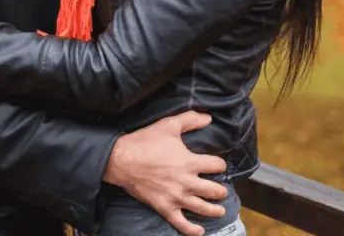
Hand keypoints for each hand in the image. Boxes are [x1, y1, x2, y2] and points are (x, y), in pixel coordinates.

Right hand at [103, 111, 228, 235]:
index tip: (218, 165)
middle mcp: (186, 182)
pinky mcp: (165, 207)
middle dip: (221, 191)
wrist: (121, 160)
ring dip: (214, 210)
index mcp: (189, 162)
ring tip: (220, 210)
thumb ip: (190, 120)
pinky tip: (199, 231)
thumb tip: (208, 118)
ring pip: (202, 208)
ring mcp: (176, 197)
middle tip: (222, 191)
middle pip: (213, 190)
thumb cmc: (144, 142)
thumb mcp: (168, 125)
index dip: (219, 164)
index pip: (216, 165)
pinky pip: (181, 223)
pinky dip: (192, 229)